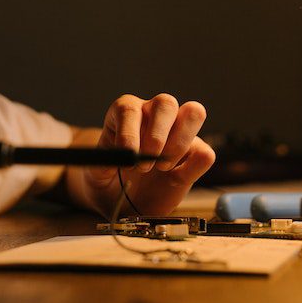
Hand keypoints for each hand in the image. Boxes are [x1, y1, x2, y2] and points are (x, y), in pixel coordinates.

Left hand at [72, 94, 214, 216]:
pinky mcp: (194, 153)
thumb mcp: (95, 174)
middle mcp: (154, 115)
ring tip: (163, 168)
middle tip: (145, 166)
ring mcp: (178, 131)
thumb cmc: (109, 181)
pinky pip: (205, 152)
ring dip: (179, 143)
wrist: (124, 200)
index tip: (127, 157)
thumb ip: (102, 164)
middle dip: (157, 136)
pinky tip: (175, 177)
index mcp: (126, 113)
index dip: (129, 132)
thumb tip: (117, 158)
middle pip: (166, 102)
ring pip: (193, 113)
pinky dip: (193, 167)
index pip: (129, 109)